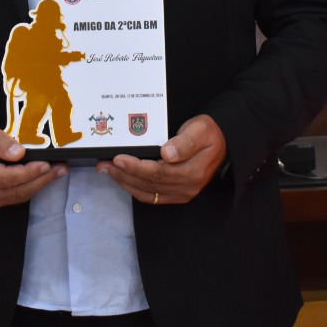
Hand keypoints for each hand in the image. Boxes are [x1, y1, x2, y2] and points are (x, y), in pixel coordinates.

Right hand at [0, 119, 65, 209]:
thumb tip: (20, 153)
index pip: (7, 177)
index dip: (29, 172)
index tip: (47, 164)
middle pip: (15, 190)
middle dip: (40, 180)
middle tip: (60, 169)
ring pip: (16, 196)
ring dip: (38, 185)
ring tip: (56, 173)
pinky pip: (12, 198)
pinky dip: (28, 189)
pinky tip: (41, 179)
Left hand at [97, 114, 226, 205]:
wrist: (223, 144)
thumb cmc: (209, 133)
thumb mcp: (200, 130)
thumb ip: (185, 142)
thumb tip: (167, 153)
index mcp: (193, 171)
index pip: (158, 172)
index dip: (136, 167)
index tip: (118, 158)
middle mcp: (187, 187)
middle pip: (149, 184)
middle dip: (123, 174)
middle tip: (104, 164)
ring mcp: (181, 193)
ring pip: (147, 193)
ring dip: (125, 183)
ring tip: (107, 170)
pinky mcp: (176, 194)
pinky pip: (152, 196)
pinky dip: (134, 188)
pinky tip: (122, 179)